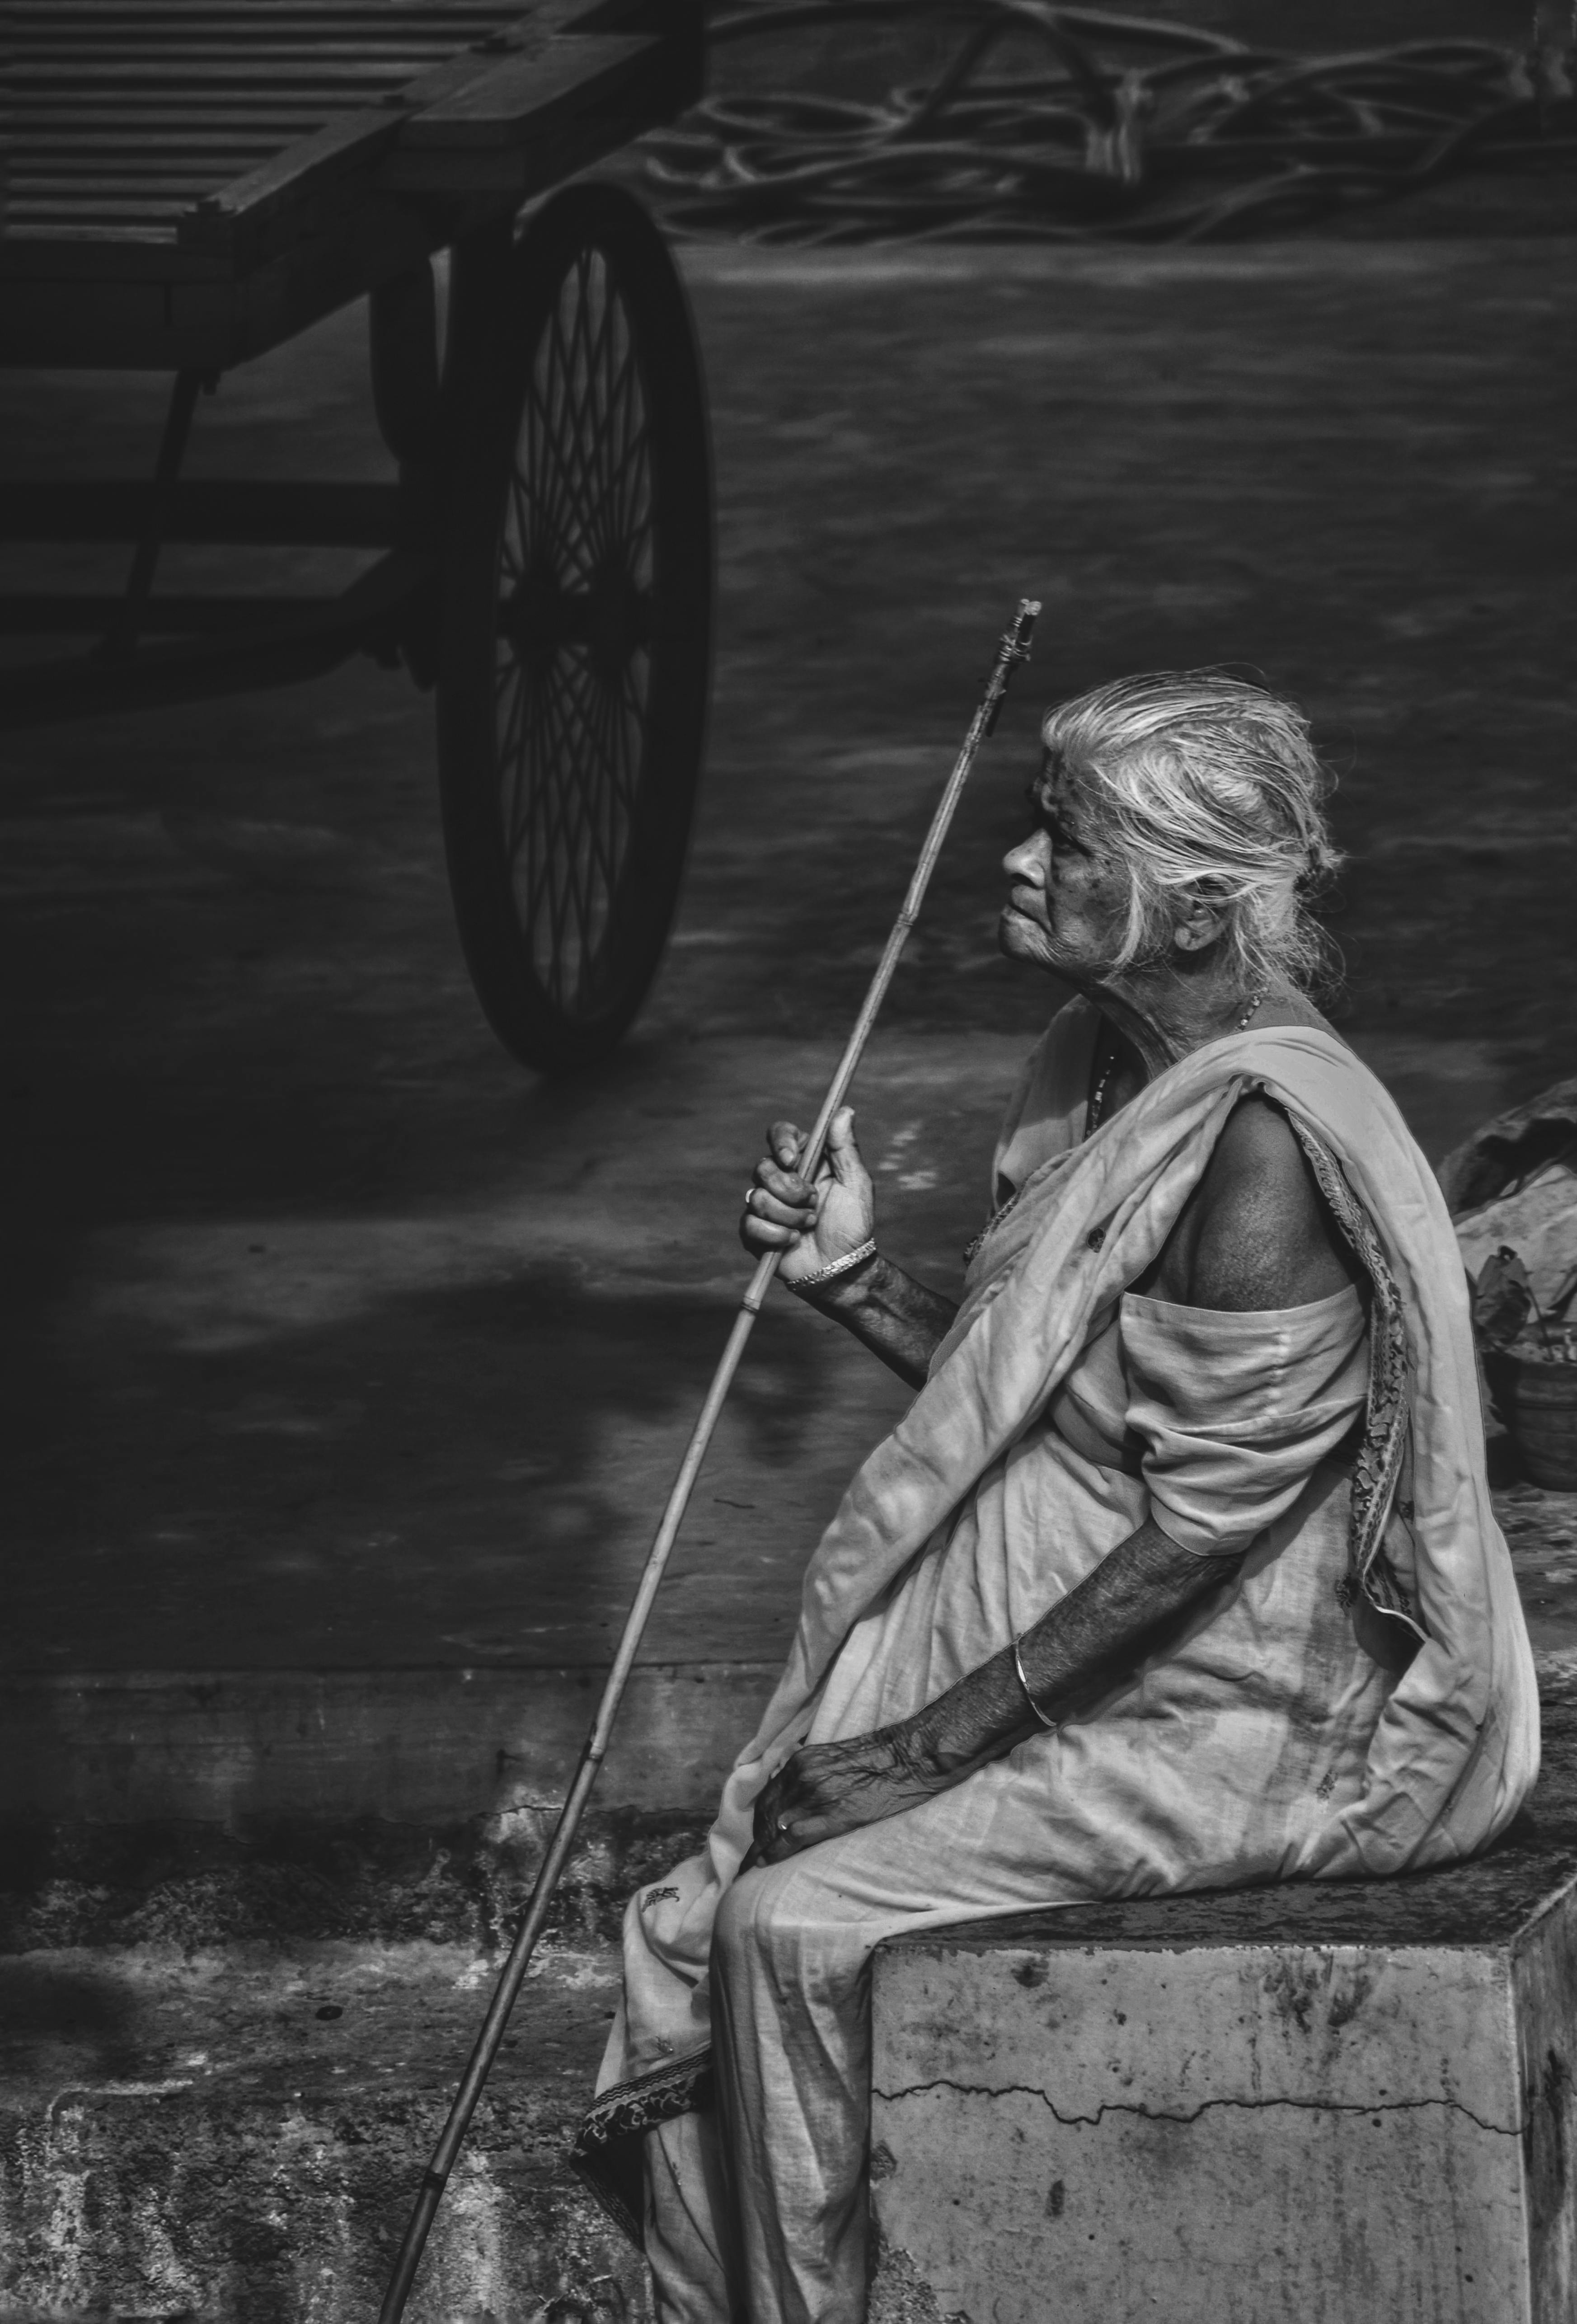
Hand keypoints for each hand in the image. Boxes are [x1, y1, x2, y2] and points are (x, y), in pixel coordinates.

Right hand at [739, 1107, 873, 1286]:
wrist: (842, 1267)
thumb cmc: (853, 1224)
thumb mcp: (856, 1184)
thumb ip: (846, 1148)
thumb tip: (844, 1110)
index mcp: (804, 1161)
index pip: (780, 1134)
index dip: (780, 1143)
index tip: (792, 1160)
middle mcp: (780, 1178)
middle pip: (763, 1167)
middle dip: (791, 1191)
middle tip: (814, 1204)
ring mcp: (765, 1205)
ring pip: (758, 1198)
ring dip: (790, 1217)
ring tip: (808, 1226)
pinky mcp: (754, 1231)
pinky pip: (750, 1225)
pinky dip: (777, 1236)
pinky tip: (793, 1242)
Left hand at [740, 1725, 944, 1870]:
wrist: (909, 1759)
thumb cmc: (878, 1759)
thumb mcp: (833, 1758)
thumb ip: (810, 1774)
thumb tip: (795, 1800)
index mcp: (802, 1761)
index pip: (767, 1794)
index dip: (758, 1819)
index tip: (754, 1836)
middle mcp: (802, 1775)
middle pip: (766, 1812)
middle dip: (757, 1836)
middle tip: (751, 1856)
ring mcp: (816, 1795)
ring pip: (775, 1826)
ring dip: (762, 1847)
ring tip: (755, 1864)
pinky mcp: (833, 1815)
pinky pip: (792, 1838)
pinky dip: (775, 1852)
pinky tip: (766, 1863)